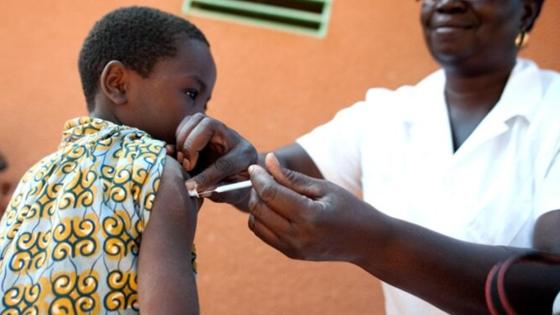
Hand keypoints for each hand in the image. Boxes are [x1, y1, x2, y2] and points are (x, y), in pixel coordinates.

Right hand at [175, 113, 256, 201]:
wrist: (237, 174)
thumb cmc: (235, 186)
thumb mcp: (233, 194)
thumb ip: (217, 193)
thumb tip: (193, 189)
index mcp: (245, 155)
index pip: (224, 161)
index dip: (206, 176)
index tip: (191, 187)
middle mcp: (232, 137)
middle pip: (208, 126)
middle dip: (191, 146)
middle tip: (187, 166)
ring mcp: (218, 129)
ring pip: (196, 120)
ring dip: (183, 140)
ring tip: (185, 161)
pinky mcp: (204, 127)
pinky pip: (188, 122)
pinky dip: (179, 136)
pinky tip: (181, 154)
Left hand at [247, 153, 385, 262]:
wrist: (367, 242)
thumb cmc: (349, 209)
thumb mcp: (324, 188)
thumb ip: (292, 177)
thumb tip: (268, 160)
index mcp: (309, 217)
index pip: (270, 194)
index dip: (258, 178)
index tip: (255, 166)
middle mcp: (298, 236)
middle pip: (259, 208)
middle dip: (255, 190)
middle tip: (263, 177)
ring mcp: (293, 248)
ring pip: (256, 222)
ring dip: (257, 204)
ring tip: (270, 192)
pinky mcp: (291, 254)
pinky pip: (263, 233)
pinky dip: (261, 218)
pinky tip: (274, 207)